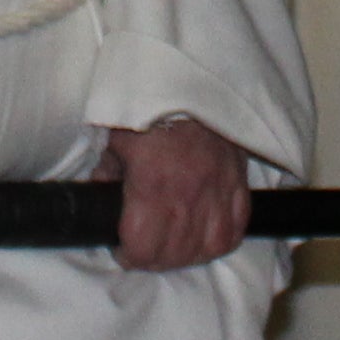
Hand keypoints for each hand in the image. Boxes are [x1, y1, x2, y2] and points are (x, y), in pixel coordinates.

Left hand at [104, 116, 253, 269]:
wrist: (194, 81)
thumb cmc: (151, 105)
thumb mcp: (116, 134)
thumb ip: (106, 169)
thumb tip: (99, 194)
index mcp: (153, 182)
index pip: (143, 246)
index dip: (129, 255)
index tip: (122, 248)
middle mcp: (189, 193)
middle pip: (174, 254)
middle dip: (153, 259)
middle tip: (144, 249)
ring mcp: (219, 190)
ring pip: (206, 249)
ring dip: (186, 255)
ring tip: (172, 248)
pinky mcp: (239, 183)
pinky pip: (236, 230)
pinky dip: (219, 241)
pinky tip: (203, 239)